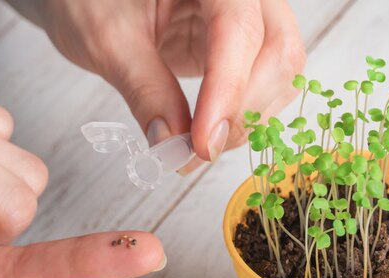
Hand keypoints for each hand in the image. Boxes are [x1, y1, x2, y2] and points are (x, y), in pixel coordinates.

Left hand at [12, 0, 305, 169]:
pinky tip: (211, 131)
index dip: (227, 91)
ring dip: (248, 120)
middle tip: (198, 151)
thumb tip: (173, 144)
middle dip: (244, 111)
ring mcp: (249, 15)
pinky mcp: (243, 43)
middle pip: (278, 51)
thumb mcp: (107, 40)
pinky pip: (268, 81)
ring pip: (281, 71)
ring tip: (198, 146)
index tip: (203, 143)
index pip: (238, 29)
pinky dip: (245, 115)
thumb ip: (145, 89)